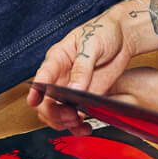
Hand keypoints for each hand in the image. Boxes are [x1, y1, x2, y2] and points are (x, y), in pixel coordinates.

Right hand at [27, 10, 134, 133]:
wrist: (123, 37)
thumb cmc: (104, 31)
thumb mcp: (92, 44)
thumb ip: (82, 67)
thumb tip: (73, 89)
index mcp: (57, 59)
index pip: (41, 77)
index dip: (35, 91)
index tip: (34, 102)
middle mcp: (61, 76)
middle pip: (46, 101)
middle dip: (53, 113)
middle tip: (69, 116)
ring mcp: (73, 89)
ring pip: (57, 113)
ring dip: (64, 123)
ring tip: (78, 123)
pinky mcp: (86, 97)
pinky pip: (76, 116)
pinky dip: (78, 126)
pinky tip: (85, 127)